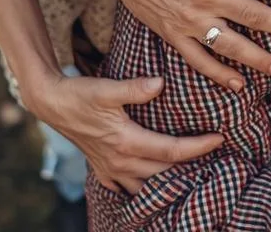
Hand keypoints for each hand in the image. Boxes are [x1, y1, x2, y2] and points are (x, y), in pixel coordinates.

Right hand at [21, 71, 221, 193]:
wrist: (50, 102)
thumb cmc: (79, 93)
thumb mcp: (106, 87)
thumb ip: (135, 88)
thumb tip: (160, 83)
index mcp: (126, 142)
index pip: (171, 150)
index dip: (199, 147)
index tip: (220, 139)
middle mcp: (120, 161)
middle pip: (165, 172)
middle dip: (192, 167)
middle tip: (216, 157)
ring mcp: (110, 169)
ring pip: (147, 185)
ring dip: (169, 180)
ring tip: (193, 172)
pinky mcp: (102, 168)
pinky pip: (127, 188)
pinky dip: (143, 188)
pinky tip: (154, 182)